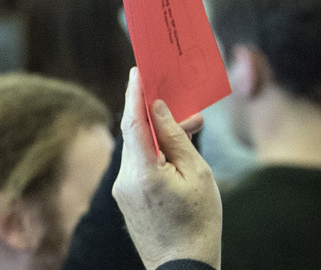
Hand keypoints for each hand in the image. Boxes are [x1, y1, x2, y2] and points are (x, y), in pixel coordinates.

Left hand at [112, 68, 221, 269]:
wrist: (183, 269)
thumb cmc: (198, 223)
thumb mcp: (197, 175)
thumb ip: (175, 138)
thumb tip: (159, 108)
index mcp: (144, 172)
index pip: (133, 120)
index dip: (135, 92)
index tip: (138, 70)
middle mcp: (125, 179)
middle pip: (135, 132)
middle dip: (154, 112)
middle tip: (175, 96)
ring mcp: (122, 190)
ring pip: (137, 149)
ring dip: (159, 134)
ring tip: (190, 127)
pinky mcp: (125, 198)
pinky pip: (137, 165)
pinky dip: (154, 153)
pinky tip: (175, 152)